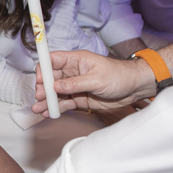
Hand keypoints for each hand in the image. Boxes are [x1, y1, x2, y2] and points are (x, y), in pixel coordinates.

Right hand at [33, 49, 154, 115]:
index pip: (53, 60)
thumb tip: (56, 86)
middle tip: (40, 97)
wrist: (134, 89)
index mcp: (76, 60)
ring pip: (56, 93)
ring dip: (46, 100)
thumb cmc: (119, 76)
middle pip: (51, 78)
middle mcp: (73, 72)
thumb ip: (75, 83)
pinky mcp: (79, 99)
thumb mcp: (97, 79)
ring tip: (38, 109)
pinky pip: (64, 103)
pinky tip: (47, 113)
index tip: (40, 79)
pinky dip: (55, 108)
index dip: (43, 68)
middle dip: (43, 88)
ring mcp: (75, 86)